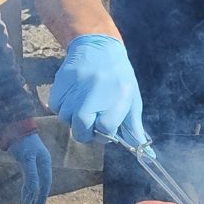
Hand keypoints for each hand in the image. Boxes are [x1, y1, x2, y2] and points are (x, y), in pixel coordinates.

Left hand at [8, 134, 51, 203]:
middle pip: (40, 188)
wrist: (16, 128)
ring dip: (31, 199)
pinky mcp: (26, 166)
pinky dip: (26, 192)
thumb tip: (34, 190)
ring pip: (33, 187)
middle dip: (37, 202)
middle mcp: (41, 167)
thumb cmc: (23, 141)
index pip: (44, 185)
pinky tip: (25, 201)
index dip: (41, 198)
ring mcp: (34, 167)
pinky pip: (28, 182)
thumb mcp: (28, 157)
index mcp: (45, 165)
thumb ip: (32, 174)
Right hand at [49, 34, 149, 149]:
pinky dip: (62, 107)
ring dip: (73, 119)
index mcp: (119, 95)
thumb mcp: (132, 100)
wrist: (99, 45)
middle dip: (86, 132)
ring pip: (66, 119)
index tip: (106, 125)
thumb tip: (148, 158)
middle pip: (81, 130)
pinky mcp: (61, 81)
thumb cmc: (118, 77)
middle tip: (91, 122)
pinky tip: (72, 98)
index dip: (105, 132)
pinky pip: (55, 107)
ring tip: (83, 105)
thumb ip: (135, 129)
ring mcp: (76, 86)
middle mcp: (96, 91)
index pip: (105, 129)